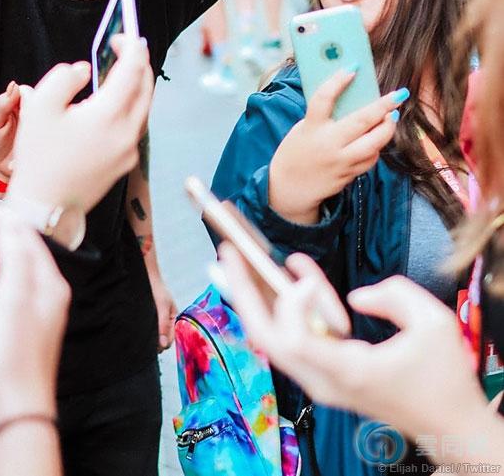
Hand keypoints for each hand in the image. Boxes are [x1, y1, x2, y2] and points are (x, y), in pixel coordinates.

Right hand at [7, 35, 153, 215]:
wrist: (44, 205)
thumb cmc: (39, 156)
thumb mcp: (39, 106)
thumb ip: (65, 77)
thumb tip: (86, 70)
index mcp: (109, 116)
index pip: (133, 71)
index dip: (131, 47)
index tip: (123, 35)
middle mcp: (127, 133)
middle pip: (146, 88)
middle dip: (139, 63)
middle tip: (125, 48)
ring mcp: (130, 150)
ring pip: (144, 107)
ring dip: (136, 85)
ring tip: (120, 71)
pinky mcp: (126, 163)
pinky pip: (135, 126)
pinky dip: (131, 106)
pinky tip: (114, 102)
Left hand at [147, 268, 176, 351]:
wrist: (145, 276)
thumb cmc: (157, 289)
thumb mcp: (162, 306)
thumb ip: (163, 324)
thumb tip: (163, 344)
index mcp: (172, 319)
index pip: (169, 339)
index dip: (162, 345)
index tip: (154, 349)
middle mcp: (164, 321)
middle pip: (161, 339)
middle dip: (156, 344)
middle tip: (146, 346)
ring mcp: (156, 319)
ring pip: (154, 335)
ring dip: (149, 338)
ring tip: (142, 339)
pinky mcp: (147, 317)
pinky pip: (147, 329)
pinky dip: (144, 332)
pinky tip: (138, 333)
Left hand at [220, 246, 486, 440]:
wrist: (448, 426)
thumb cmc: (444, 377)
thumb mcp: (434, 323)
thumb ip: (393, 295)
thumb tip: (353, 296)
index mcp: (348, 372)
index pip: (296, 341)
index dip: (290, 304)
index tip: (301, 275)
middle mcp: (323, 381)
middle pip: (267, 337)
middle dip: (243, 291)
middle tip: (227, 250)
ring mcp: (319, 381)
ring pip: (272, 338)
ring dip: (253, 296)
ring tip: (235, 257)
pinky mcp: (322, 375)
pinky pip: (289, 338)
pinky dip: (279, 306)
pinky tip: (276, 275)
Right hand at [269, 70, 407, 221]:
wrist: (288, 188)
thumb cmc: (295, 152)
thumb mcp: (302, 129)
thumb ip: (322, 117)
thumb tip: (350, 99)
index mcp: (310, 128)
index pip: (324, 99)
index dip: (338, 81)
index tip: (353, 67)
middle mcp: (327, 144)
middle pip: (361, 121)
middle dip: (383, 106)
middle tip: (399, 94)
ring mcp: (340, 161)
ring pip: (374, 143)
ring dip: (387, 127)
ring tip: (392, 116)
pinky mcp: (348, 175)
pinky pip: (370, 159)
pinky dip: (376, 146)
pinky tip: (377, 138)